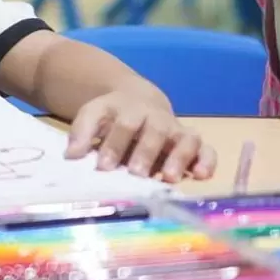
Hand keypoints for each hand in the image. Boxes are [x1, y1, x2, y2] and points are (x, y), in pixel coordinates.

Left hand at [64, 91, 215, 182]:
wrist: (139, 101)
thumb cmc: (114, 117)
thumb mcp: (94, 115)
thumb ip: (82, 133)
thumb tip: (71, 155)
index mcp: (128, 109)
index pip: (122, 125)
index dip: (113, 145)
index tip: (103, 167)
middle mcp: (155, 117)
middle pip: (154, 130)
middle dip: (145, 152)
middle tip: (136, 172)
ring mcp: (176, 129)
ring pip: (185, 138)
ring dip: (179, 157)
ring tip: (169, 177)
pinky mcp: (192, 142)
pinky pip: (207, 149)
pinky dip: (207, 161)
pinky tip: (202, 176)